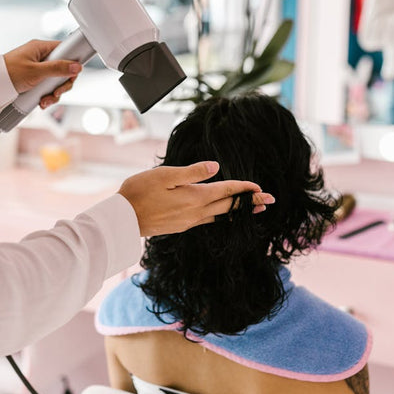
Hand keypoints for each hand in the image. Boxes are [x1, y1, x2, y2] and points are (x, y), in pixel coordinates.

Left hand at [3, 40, 81, 108]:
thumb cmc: (8, 72)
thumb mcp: (36, 72)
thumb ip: (57, 69)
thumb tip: (77, 66)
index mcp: (41, 48)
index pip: (65, 50)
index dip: (72, 63)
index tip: (73, 74)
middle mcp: (41, 57)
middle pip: (63, 69)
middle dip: (61, 85)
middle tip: (56, 93)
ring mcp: (38, 69)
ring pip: (56, 81)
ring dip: (53, 94)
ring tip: (45, 101)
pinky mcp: (35, 80)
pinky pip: (47, 87)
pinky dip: (46, 96)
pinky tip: (41, 102)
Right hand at [118, 161, 275, 236]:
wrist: (122, 219)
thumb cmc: (139, 192)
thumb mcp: (165, 175)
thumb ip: (192, 172)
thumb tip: (216, 167)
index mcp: (195, 197)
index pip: (227, 191)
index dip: (245, 188)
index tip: (262, 188)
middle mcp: (196, 212)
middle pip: (230, 206)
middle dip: (251, 202)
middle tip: (271, 201)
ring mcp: (189, 221)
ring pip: (221, 215)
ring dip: (239, 211)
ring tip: (255, 210)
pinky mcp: (181, 226)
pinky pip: (209, 220)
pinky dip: (223, 215)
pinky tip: (223, 214)